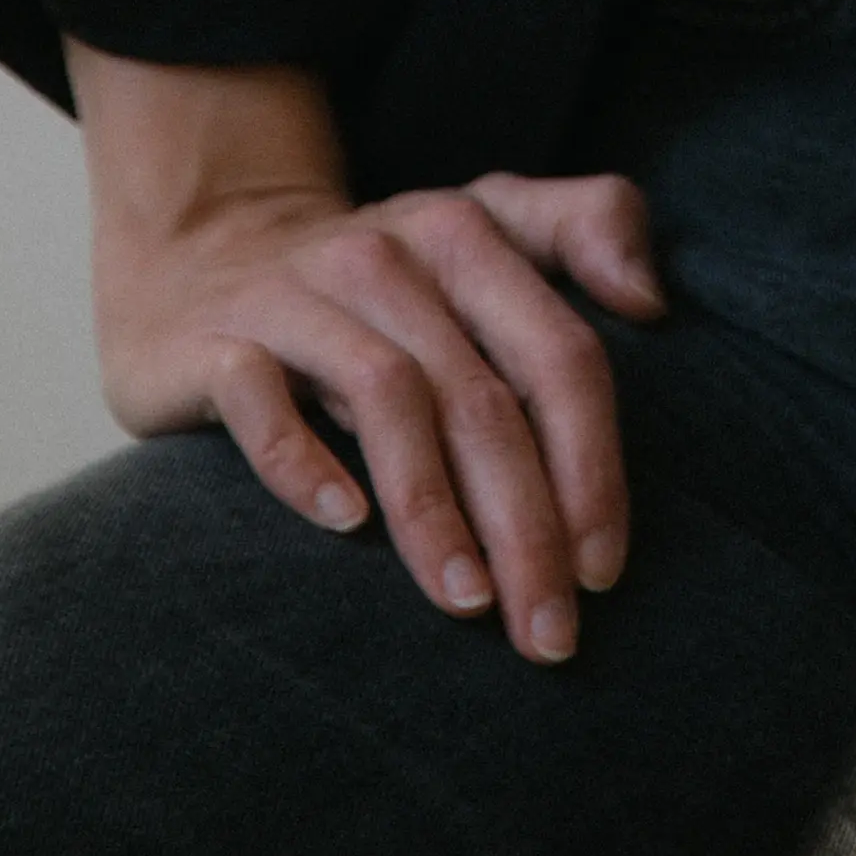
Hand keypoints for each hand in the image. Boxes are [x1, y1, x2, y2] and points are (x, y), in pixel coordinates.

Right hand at [64, 43, 665, 665]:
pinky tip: (347, 527)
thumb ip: (585, 226)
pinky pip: (260, 398)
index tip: (604, 571)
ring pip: (387, 400)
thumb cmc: (378, 279)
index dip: (593, 465)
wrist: (201, 252)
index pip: (558, 356)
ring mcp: (295, 294)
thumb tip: (654, 302)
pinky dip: (306, 462)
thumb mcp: (483, 225)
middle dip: (526, 524)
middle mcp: (388, 256)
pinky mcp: (211, 339)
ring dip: (435, 510)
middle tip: (548, 630)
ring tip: (468, 602)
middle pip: (481, 397)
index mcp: (467, 235)